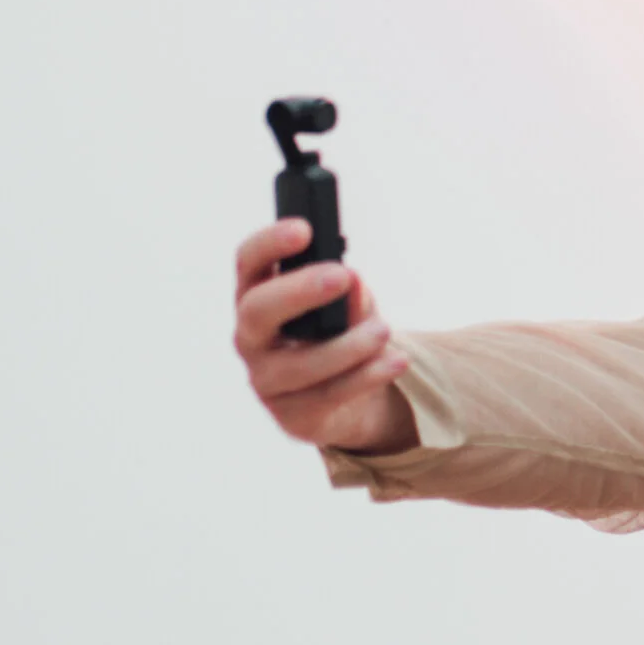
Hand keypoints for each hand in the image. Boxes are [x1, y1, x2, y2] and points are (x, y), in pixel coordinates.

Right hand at [233, 219, 416, 454]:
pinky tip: (395, 361)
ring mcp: (265, 380)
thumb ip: (348, 293)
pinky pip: (327, 396)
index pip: (249, 262)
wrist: (350, 396)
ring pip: (298, 365)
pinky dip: (366, 376)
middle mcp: (251, 337)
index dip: (269, 243)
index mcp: (258, 296)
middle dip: (299, 291)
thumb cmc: (339, 335)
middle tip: (342, 274)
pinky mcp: (291, 414)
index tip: (305, 229)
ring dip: (347, 346)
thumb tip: (352, 282)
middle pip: (258, 310)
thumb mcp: (350, 307)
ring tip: (384, 330)